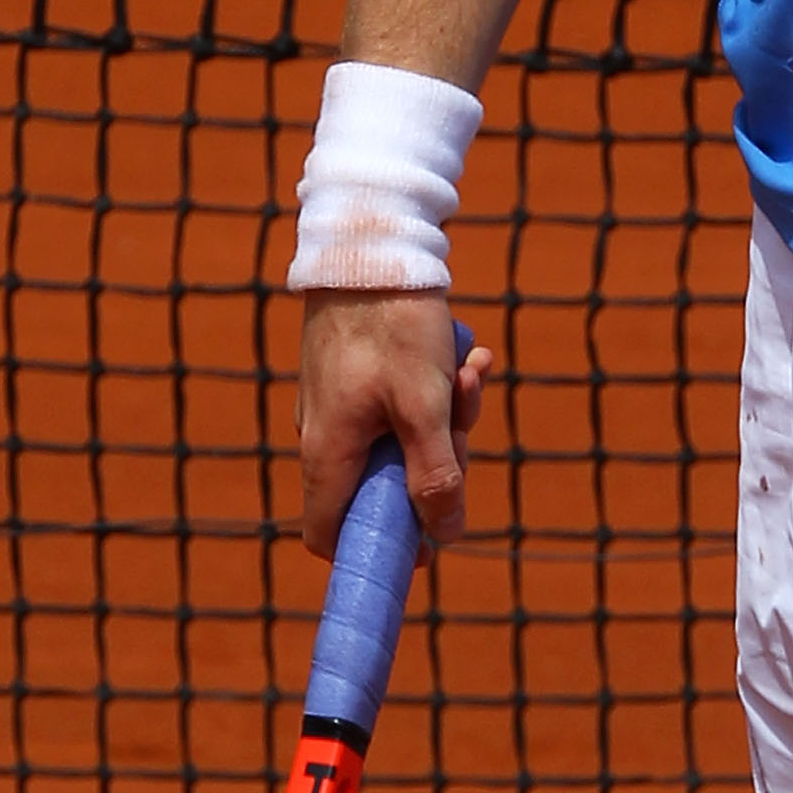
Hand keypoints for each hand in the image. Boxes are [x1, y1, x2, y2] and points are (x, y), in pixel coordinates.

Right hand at [297, 293, 491, 553]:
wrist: (371, 244)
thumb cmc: (394, 326)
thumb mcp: (426, 407)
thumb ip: (436, 475)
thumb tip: (445, 535)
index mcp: (328, 454)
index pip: (329, 535)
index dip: (378, 548)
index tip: (428, 541)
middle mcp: (324, 435)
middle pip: (385, 487)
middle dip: (439, 462)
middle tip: (463, 421)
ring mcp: (339, 405)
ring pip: (403, 440)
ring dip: (447, 417)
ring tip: (469, 370)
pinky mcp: (356, 376)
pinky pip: (402, 403)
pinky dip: (437, 387)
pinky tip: (465, 354)